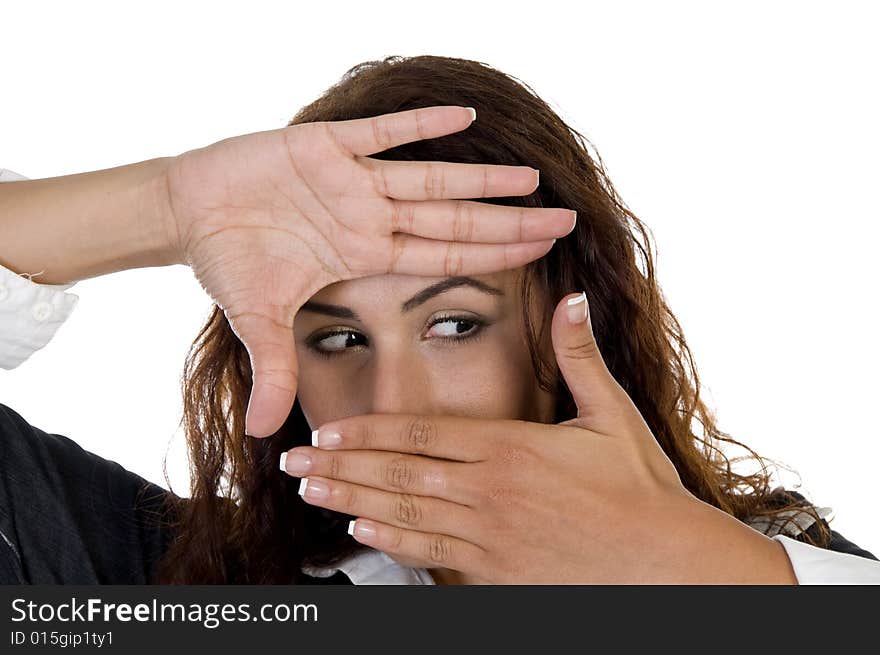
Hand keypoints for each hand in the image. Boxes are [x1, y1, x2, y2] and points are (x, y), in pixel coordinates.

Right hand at [160, 106, 576, 436]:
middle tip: (567, 220)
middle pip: (454, 220)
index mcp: (365, 255)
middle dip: (509, 222)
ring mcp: (352, 179)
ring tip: (532, 177)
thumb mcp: (257, 320)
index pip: (444, 257)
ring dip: (480, 178)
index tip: (542, 257)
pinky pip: (379, 130)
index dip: (494, 257)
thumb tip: (266, 434)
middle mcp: (370, 216)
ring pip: (430, 177)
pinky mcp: (323, 143)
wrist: (189, 213)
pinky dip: (417, 123)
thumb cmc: (228, 261)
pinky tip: (464, 115)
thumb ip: (274, 369)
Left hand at [282, 292, 797, 583]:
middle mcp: (490, 489)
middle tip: (292, 463)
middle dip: (340, 467)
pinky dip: (392, 544)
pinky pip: (433, 555)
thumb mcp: (613, 413)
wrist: (665, 561)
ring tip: (310, 492)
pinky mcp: (498, 571)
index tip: (328, 429)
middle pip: (398, 473)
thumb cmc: (640, 487)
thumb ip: (580, 356)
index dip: (368, 431)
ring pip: (404, 514)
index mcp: (512, 447)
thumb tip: (572, 299)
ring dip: (351, 501)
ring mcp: (491, 534)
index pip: (421, 433)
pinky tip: (361, 533)